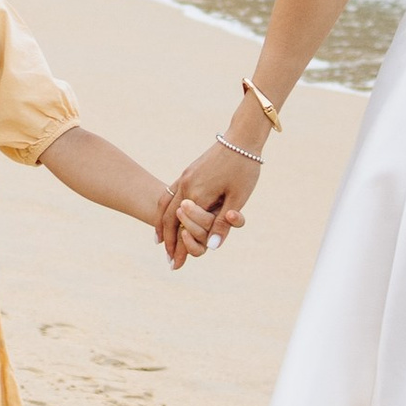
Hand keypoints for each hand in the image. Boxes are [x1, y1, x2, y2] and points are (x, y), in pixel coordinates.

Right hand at [155, 137, 258, 260]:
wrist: (241, 139)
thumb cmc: (244, 169)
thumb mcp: (238, 198)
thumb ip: (222, 224)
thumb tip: (211, 248)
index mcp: (198, 194)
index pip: (184, 229)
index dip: (180, 249)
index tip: (177, 266)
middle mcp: (186, 186)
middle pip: (170, 220)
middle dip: (169, 242)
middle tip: (169, 261)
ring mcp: (184, 178)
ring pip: (165, 206)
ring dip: (162, 226)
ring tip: (161, 244)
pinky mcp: (186, 172)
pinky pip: (168, 194)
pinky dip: (164, 210)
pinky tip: (165, 217)